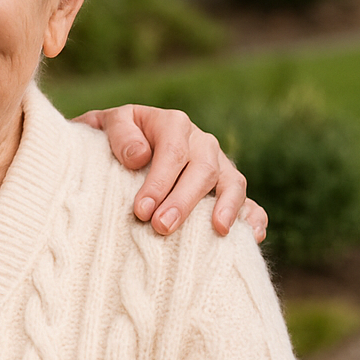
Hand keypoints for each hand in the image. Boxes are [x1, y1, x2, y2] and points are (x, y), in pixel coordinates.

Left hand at [72, 104, 268, 242]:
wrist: (122, 145)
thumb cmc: (112, 140)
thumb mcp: (105, 125)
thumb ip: (118, 134)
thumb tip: (140, 157)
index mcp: (172, 123)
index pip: (172, 151)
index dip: (159, 181)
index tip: (140, 210)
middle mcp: (201, 141)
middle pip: (202, 169)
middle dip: (184, 200)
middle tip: (161, 227)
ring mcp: (219, 164)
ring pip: (233, 182)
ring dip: (226, 207)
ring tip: (218, 230)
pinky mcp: (229, 188)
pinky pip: (251, 201)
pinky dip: (254, 216)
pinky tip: (251, 236)